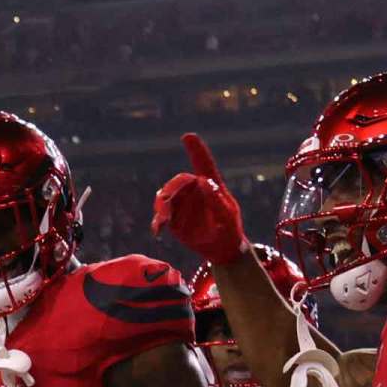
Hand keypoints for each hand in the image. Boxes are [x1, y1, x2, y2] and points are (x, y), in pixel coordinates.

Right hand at [151, 133, 248, 264]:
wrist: (220, 249)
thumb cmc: (229, 229)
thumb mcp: (227, 216)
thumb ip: (216, 199)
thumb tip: (202, 181)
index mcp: (211, 185)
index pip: (203, 164)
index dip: (196, 150)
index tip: (188, 137)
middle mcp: (194, 190)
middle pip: (178, 182)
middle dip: (171, 190)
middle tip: (167, 204)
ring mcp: (182, 203)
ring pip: (165, 198)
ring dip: (162, 206)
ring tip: (164, 220)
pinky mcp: (173, 218)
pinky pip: (161, 216)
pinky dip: (158, 221)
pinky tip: (158, 230)